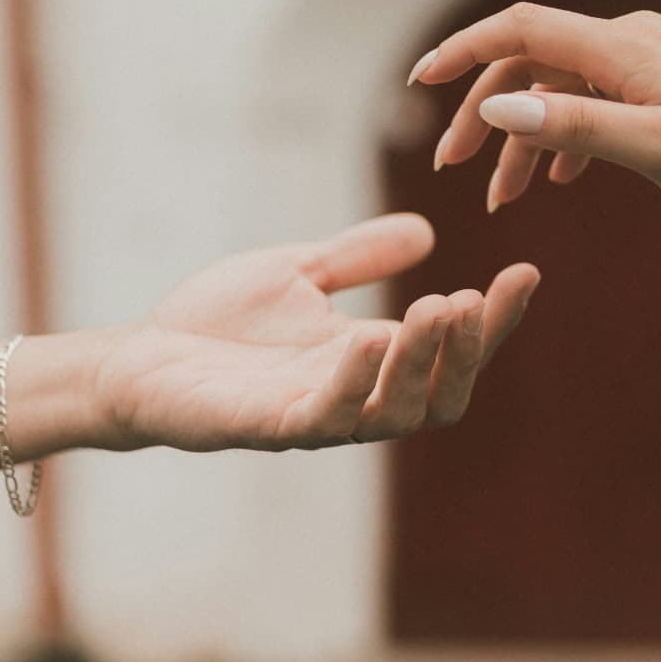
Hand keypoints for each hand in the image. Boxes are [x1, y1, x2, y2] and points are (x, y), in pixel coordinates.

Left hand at [92, 214, 538, 452]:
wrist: (135, 358)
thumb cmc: (214, 324)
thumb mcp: (300, 273)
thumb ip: (357, 258)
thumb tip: (425, 233)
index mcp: (370, 364)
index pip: (451, 352)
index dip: (494, 321)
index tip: (525, 272)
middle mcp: (352, 399)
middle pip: (438, 397)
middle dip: (466, 350)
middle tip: (476, 298)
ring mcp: (310, 419)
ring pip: (392, 413)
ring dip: (420, 363)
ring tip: (438, 308)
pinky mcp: (263, 427)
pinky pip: (322, 417)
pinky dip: (353, 381)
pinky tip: (371, 339)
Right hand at [411, 4, 660, 211]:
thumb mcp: (657, 148)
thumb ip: (575, 127)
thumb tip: (498, 110)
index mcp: (621, 50)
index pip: (519, 30)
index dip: (462, 51)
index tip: (419, 83)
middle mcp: (629, 41)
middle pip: (531, 60)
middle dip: (482, 113)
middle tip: (452, 170)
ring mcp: (649, 58)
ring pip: (562, 86)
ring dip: (526, 136)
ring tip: (505, 196)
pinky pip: (596, 98)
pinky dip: (567, 133)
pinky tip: (564, 177)